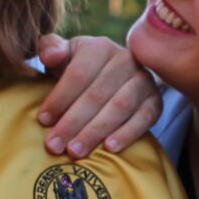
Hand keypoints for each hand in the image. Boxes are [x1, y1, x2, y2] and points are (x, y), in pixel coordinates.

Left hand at [33, 34, 159, 158]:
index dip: (59, 98)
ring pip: (119, 107)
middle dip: (73, 122)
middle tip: (55, 145)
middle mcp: (125, 59)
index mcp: (100, 47)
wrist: (109, 78)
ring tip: (75, 151)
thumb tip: (53, 56)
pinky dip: (127, 134)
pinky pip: (144, 118)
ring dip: (95, 131)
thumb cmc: (78, 69)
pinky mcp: (155, 100)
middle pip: (97, 94)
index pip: (78, 74)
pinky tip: (109, 148)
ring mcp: (144, 80)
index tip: (43, 121)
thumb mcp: (62, 54)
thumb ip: (49, 49)